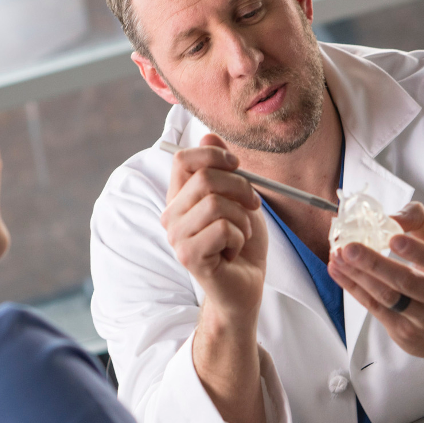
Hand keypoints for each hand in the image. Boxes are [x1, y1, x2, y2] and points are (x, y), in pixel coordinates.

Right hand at [161, 134, 267, 328]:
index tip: (237, 167)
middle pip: (205, 179)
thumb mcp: (238, 199)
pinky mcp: (189, 256)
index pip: (181, 158)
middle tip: (252, 206)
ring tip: (240, 235)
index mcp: (179, 198)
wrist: (245, 286)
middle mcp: (171, 215)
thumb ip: (223, 170)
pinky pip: (223, 229)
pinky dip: (240, 238)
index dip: (213, 156)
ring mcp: (177, 237)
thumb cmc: (241, 243)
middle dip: (241, 188)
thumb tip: (209, 136)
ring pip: (216, 204)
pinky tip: (234, 251)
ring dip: (242, 219)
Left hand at [327, 202, 423, 365]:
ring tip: (337, 255)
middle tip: (350, 247)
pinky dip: (352, 287)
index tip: (394, 238)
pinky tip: (338, 270)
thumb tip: (391, 216)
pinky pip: (373, 307)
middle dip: (374, 264)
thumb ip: (420, 224)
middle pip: (407, 282)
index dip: (418, 251)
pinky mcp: (404, 332)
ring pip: (387, 297)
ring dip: (357, 275)